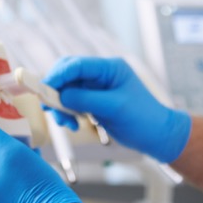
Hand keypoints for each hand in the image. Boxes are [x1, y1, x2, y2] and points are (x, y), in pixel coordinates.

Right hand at [44, 57, 190, 162]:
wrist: (158, 136)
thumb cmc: (144, 119)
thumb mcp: (115, 108)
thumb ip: (86, 99)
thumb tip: (60, 96)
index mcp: (109, 68)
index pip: (77, 65)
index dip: (58, 75)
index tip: (44, 89)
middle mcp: (101, 75)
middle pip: (67, 75)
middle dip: (55, 90)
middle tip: (49, 108)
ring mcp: (96, 88)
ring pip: (66, 90)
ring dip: (60, 106)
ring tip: (67, 124)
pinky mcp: (93, 102)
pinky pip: (71, 103)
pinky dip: (67, 113)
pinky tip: (73, 125)